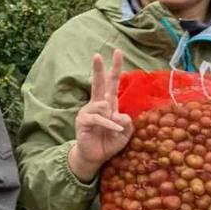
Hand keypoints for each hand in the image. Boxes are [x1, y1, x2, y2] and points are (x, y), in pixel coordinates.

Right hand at [69, 50, 132, 182]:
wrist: (95, 157)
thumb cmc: (109, 143)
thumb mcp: (125, 133)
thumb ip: (127, 122)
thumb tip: (118, 113)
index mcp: (109, 104)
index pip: (112, 83)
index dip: (115, 68)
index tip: (117, 52)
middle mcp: (97, 105)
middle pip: (99, 84)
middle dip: (99, 69)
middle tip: (97, 54)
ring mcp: (89, 112)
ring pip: (103, 105)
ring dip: (111, 118)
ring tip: (113, 130)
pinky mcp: (83, 121)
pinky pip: (99, 118)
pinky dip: (109, 125)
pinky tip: (114, 129)